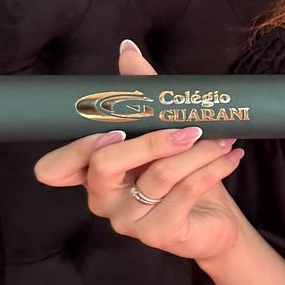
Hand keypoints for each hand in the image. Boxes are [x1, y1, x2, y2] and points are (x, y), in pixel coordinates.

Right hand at [32, 39, 246, 265]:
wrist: (215, 222)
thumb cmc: (182, 176)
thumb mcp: (160, 131)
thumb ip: (139, 94)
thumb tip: (127, 49)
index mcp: (93, 174)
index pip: (53, 169)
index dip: (74, 149)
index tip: (114, 128)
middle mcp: (102, 200)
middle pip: (104, 165)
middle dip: (150, 140)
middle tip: (189, 128)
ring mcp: (127, 222)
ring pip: (157, 176)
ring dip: (197, 151)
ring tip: (223, 137)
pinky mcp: (159, 235)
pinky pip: (184, 194)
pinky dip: (212, 169)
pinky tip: (231, 156)